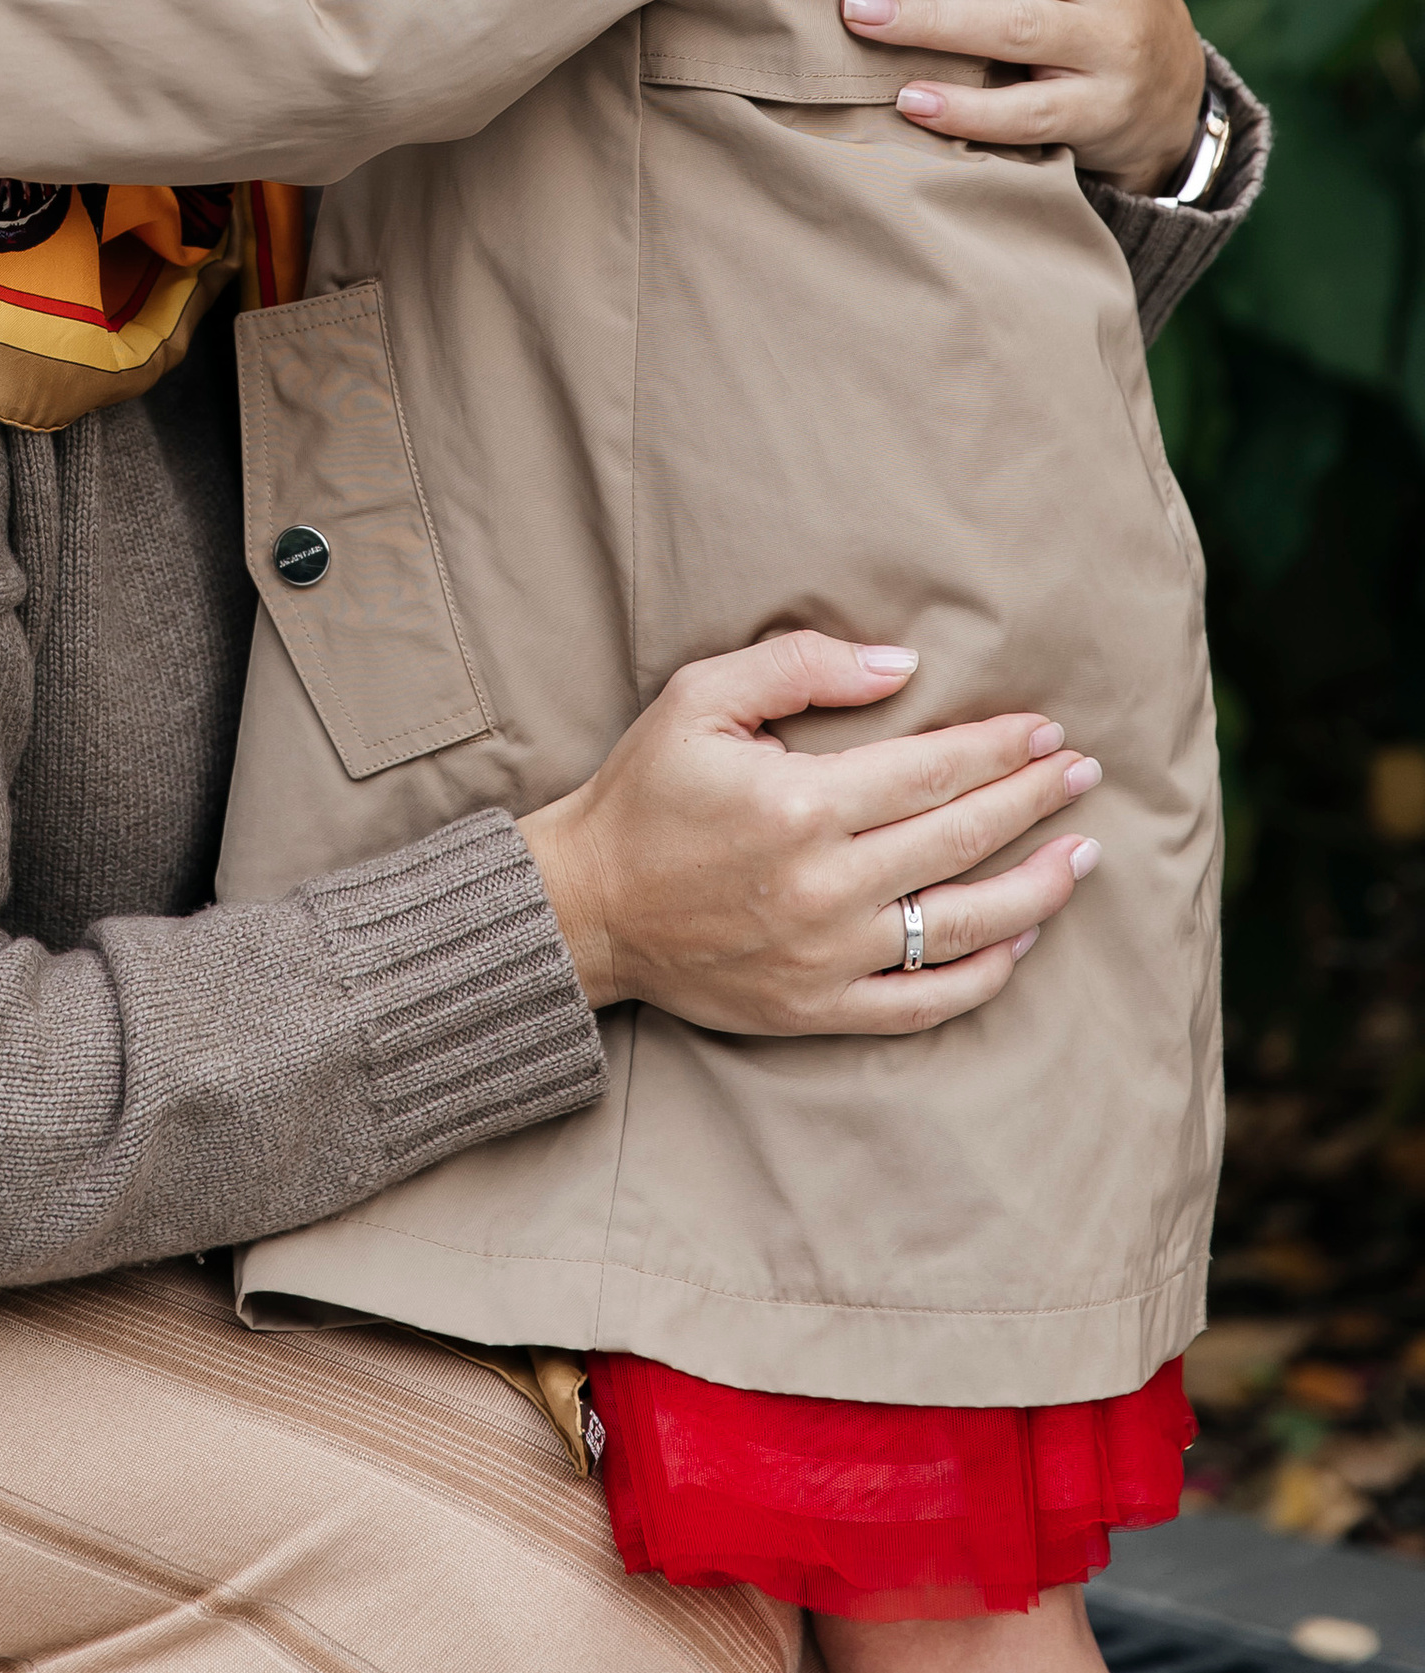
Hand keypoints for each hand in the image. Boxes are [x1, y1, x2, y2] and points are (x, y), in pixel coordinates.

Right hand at [517, 634, 1102, 1036]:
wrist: (588, 907)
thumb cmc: (644, 792)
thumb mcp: (701, 698)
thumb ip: (800, 667)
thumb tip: (900, 665)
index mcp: (800, 803)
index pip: (934, 770)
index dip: (1000, 748)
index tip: (1045, 731)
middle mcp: (826, 883)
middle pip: (963, 839)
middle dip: (1034, 800)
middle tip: (1082, 773)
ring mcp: (828, 954)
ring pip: (964, 926)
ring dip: (1038, 888)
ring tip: (1083, 855)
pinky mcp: (819, 1007)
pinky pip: (927, 1000)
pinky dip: (987, 972)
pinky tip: (1023, 936)